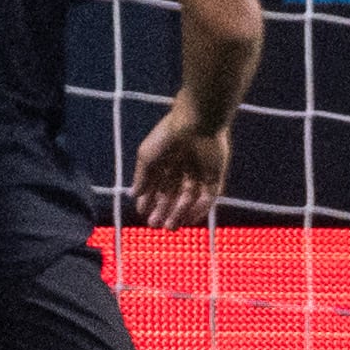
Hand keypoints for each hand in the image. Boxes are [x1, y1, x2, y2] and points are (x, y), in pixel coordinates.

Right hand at [129, 105, 230, 228]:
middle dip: (163, 210)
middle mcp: (182, 169)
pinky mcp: (215, 176)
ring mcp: (200, 173)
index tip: (142, 213)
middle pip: (173, 195)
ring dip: (179, 214)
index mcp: (166, 161)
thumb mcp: (147, 155)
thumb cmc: (167, 135)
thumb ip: (141, 176)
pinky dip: (199, 210)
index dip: (149, 200)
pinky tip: (189, 220)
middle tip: (155, 225)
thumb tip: (134, 195)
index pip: (157, 186)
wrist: (197, 122)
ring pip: (189, 199)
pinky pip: (208, 198)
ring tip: (169, 227)